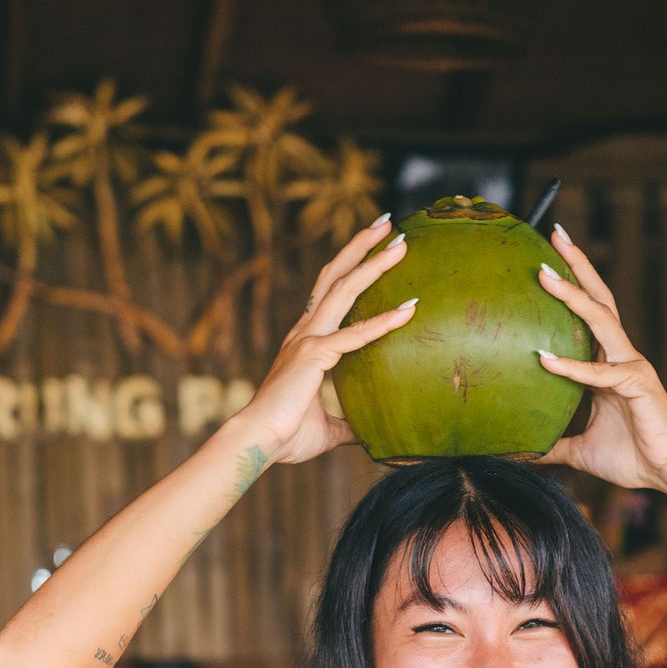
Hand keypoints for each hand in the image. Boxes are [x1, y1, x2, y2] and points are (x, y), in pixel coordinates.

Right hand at [242, 215, 416, 465]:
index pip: (331, 296)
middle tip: (388, 224)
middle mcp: (305, 333)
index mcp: (305, 343)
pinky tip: (408, 311)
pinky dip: (383, 323)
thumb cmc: (286, 437)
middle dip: (362, 247)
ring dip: (372, 264)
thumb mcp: (327, 430)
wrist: (259, 443)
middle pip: (336, 277)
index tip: (374, 250)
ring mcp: (308, 340)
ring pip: (344, 289)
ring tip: (398, 243)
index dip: (352, 270)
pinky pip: (355, 336)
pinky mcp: (313, 356)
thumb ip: (347, 425)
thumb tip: (369, 433)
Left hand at [534, 229, 666, 489]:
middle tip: (554, 234)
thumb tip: (521, 453)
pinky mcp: (637, 385)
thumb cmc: (631, 458)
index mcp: (607, 366)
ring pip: (600, 319)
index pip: (586, 317)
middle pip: (598, 299)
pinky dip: (571, 367)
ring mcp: (630, 366)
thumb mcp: (579, 450)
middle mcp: (620, 357)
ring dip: (572, 294)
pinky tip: (543, 358)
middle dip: (577, 265)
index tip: (546, 260)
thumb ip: (552, 445)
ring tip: (546, 271)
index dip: (569, 288)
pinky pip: (600, 374)